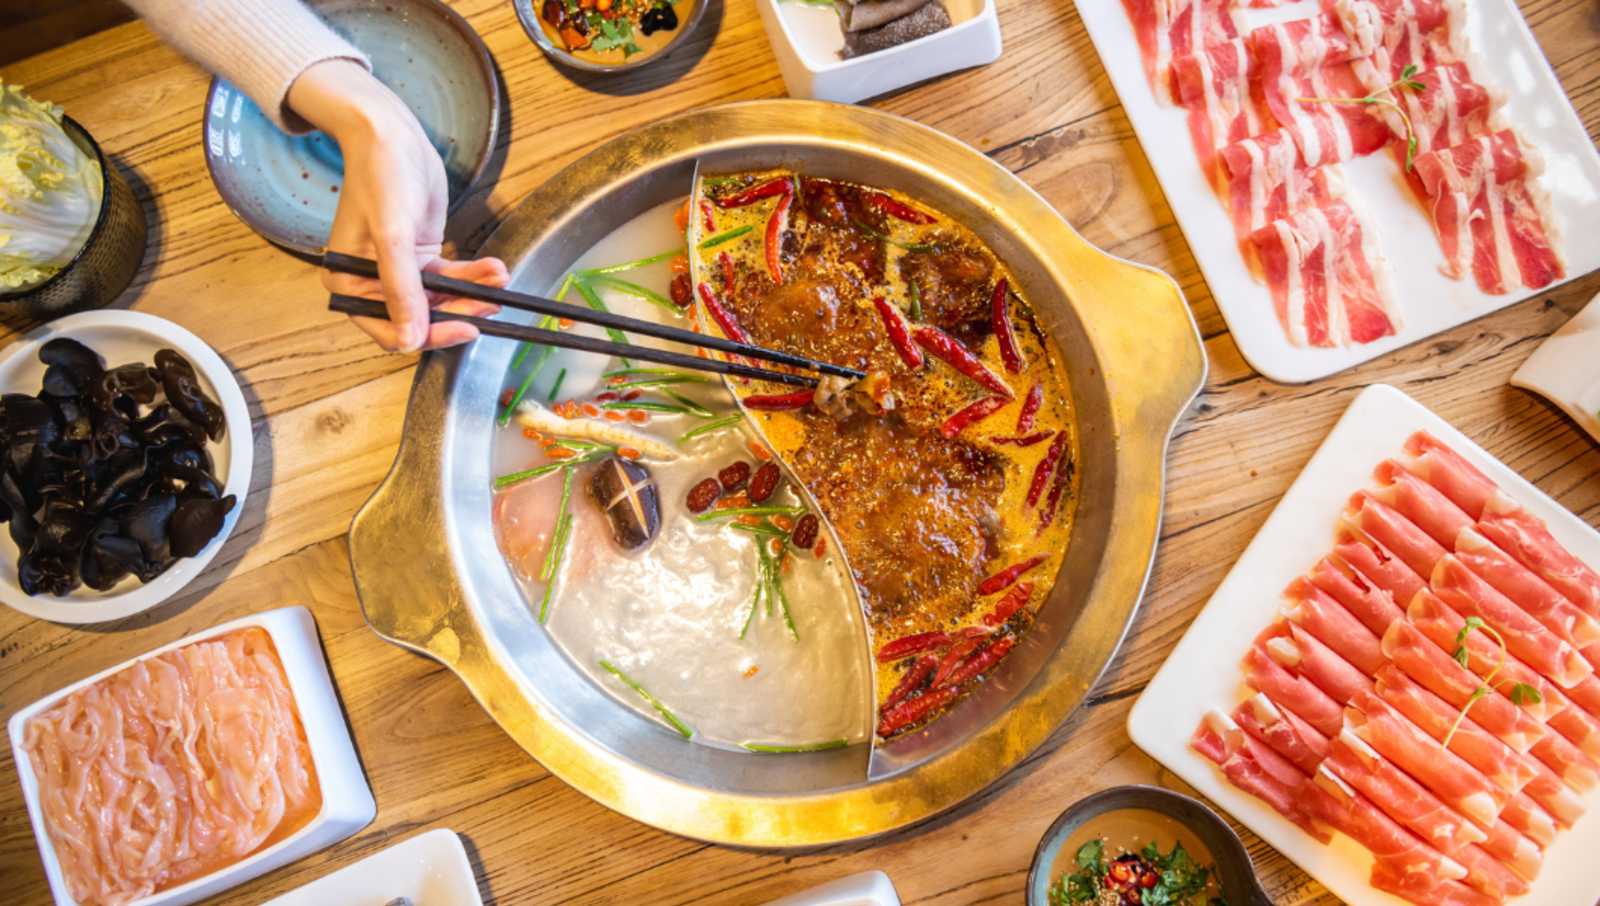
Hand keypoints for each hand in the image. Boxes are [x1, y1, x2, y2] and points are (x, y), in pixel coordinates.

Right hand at [287, 59, 507, 351]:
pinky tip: (494, 269)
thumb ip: (401, 289)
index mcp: (348, 282)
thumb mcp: (392, 235)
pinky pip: (450, 277)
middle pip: (420, 318)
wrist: (392, 136)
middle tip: (488, 306)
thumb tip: (410, 338)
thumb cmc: (381, 177)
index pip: (390, 330)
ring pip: (441, 299)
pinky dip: (473, 275)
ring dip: (471, 292)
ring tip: (496, 281)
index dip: (427, 336)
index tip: (463, 330)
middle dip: (457, 312)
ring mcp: (398, 270)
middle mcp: (370, 281)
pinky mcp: (421, 256)